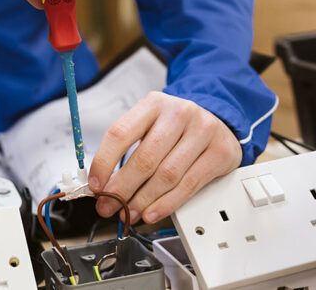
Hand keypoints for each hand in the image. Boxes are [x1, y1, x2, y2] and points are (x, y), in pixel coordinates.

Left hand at [88, 92, 241, 223]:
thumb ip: (126, 151)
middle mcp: (179, 113)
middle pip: (144, 159)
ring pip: (166, 175)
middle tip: (109, 206)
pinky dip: (167, 204)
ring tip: (129, 213)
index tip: (95, 185)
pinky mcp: (220, 152)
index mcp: (153, 104)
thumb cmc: (176, 128)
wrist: (217, 121)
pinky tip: (152, 212)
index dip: (103, 163)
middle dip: (122, 189)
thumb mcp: (149, 127)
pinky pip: (189, 185)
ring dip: (143, 201)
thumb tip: (103, 185)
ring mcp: (203, 131)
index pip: (120, 133)